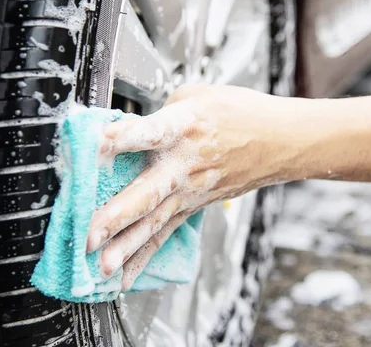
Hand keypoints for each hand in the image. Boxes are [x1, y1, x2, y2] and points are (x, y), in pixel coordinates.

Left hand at [86, 84, 287, 289]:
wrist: (280, 141)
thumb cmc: (241, 113)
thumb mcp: (197, 95)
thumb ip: (159, 110)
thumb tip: (131, 126)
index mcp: (185, 126)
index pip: (153, 131)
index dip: (127, 136)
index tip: (99, 143)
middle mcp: (185, 163)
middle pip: (149, 191)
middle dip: (118, 215)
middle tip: (90, 234)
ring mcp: (190, 190)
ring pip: (155, 222)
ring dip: (127, 246)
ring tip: (101, 267)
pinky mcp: (193, 206)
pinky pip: (166, 233)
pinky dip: (144, 256)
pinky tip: (124, 276)